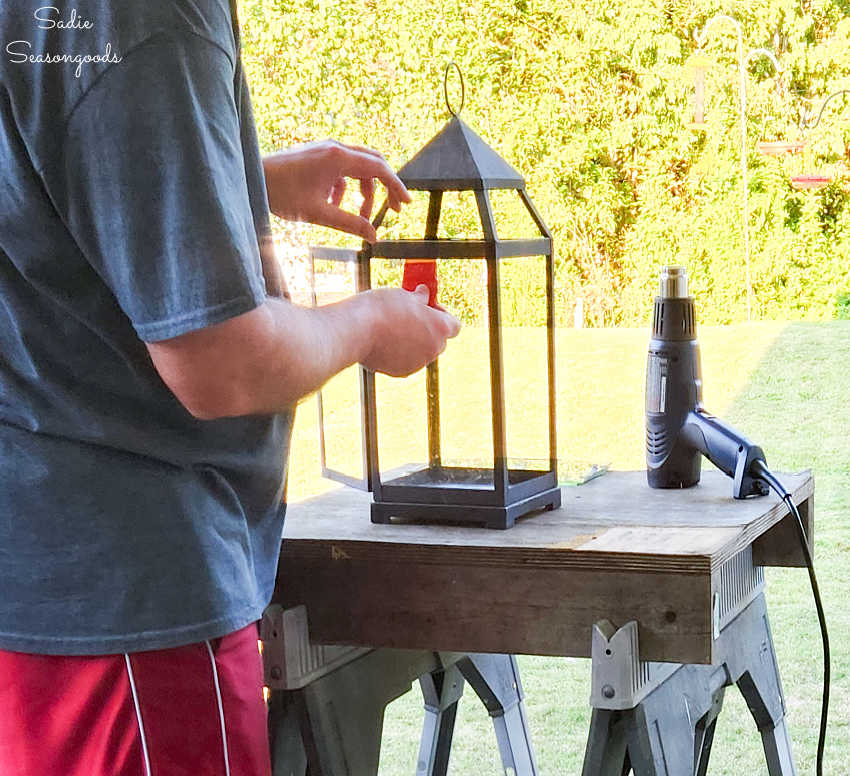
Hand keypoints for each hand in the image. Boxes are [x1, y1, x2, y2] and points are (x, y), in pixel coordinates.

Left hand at [263, 140, 410, 241]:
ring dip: (363, 192)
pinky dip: (346, 188)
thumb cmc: (280, 194)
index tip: (406, 205)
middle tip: (393, 211)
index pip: (380, 169)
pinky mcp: (318, 155)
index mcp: (338, 158)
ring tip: (357, 216)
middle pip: (374, 164)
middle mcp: (335, 148)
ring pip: (359, 168)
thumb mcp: (318, 214)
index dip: (396, 187)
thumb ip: (350, 225)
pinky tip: (334, 205)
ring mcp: (326, 149)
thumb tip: (375, 238)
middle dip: (385, 188)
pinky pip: (343, 170)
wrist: (251, 178)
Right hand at [361, 285, 460, 376]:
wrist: (356, 330)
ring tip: (392, 327)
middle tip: (410, 316)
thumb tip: (423, 296)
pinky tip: (384, 340)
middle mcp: (433, 349)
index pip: (454, 325)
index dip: (442, 315)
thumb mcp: (404, 295)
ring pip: (421, 351)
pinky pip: (406, 361)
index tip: (428, 308)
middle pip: (439, 340)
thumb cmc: (381, 309)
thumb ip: (419, 299)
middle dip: (428, 329)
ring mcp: (417, 363)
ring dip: (413, 341)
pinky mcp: (400, 372)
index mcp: (440, 329)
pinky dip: (399, 352)